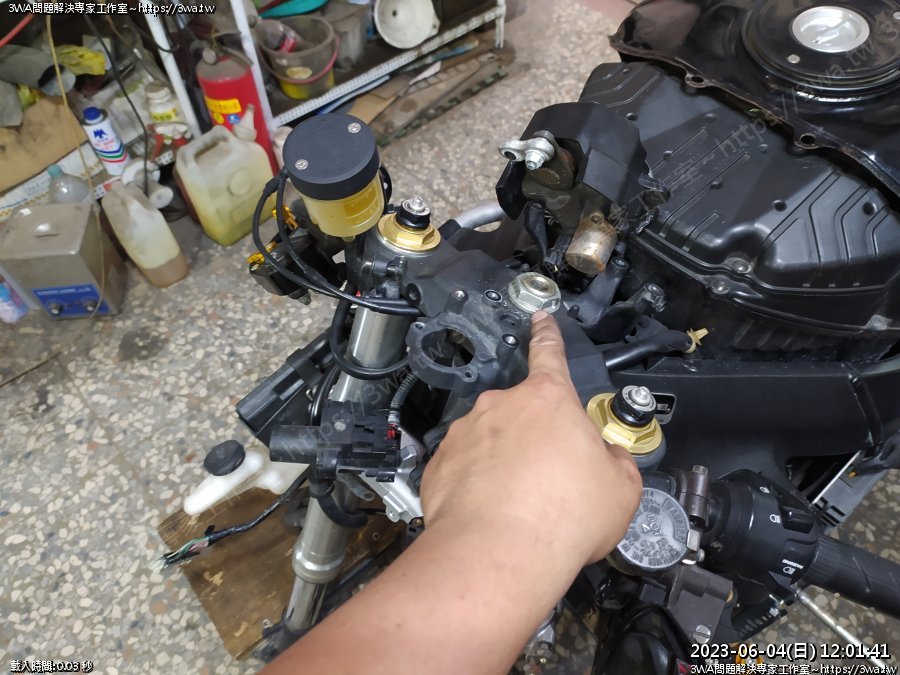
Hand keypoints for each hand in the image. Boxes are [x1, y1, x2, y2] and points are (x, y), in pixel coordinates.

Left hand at [421, 310, 641, 566]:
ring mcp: (466, 432)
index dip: (548, 334)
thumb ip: (616, 462)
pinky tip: (493, 512)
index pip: (550, 353)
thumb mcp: (620, 489)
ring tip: (522, 503)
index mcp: (548, 399)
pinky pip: (465, 468)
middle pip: (524, 413)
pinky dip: (477, 485)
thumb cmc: (561, 517)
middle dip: (535, 438)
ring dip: (505, 463)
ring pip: (491, 441)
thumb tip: (608, 460)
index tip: (540, 319)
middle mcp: (501, 406)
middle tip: (550, 478)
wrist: (498, 553)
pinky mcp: (440, 463)